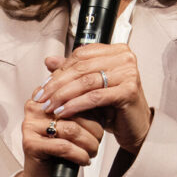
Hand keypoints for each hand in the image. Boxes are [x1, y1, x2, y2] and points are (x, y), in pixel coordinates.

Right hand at [7, 89, 103, 176]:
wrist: (41, 176)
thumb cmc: (58, 151)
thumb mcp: (70, 124)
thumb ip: (80, 108)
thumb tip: (103, 98)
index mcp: (43, 98)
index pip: (74, 95)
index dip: (92, 107)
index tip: (103, 119)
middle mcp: (34, 109)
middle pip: (74, 112)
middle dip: (94, 128)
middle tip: (99, 140)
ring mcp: (30, 126)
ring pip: (72, 129)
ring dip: (90, 143)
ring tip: (93, 151)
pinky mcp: (31, 144)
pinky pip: (64, 147)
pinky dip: (80, 155)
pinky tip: (84, 160)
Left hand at [36, 43, 151, 153]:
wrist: (134, 126)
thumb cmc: (114, 105)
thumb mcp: (90, 86)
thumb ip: (72, 71)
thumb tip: (48, 60)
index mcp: (115, 50)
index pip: (80, 55)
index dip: (59, 70)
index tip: (44, 86)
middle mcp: (124, 57)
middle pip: (81, 68)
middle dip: (57, 84)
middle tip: (42, 98)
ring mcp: (128, 73)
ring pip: (86, 82)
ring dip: (63, 95)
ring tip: (49, 107)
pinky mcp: (128, 91)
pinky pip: (95, 97)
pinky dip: (75, 105)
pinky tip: (63, 112)